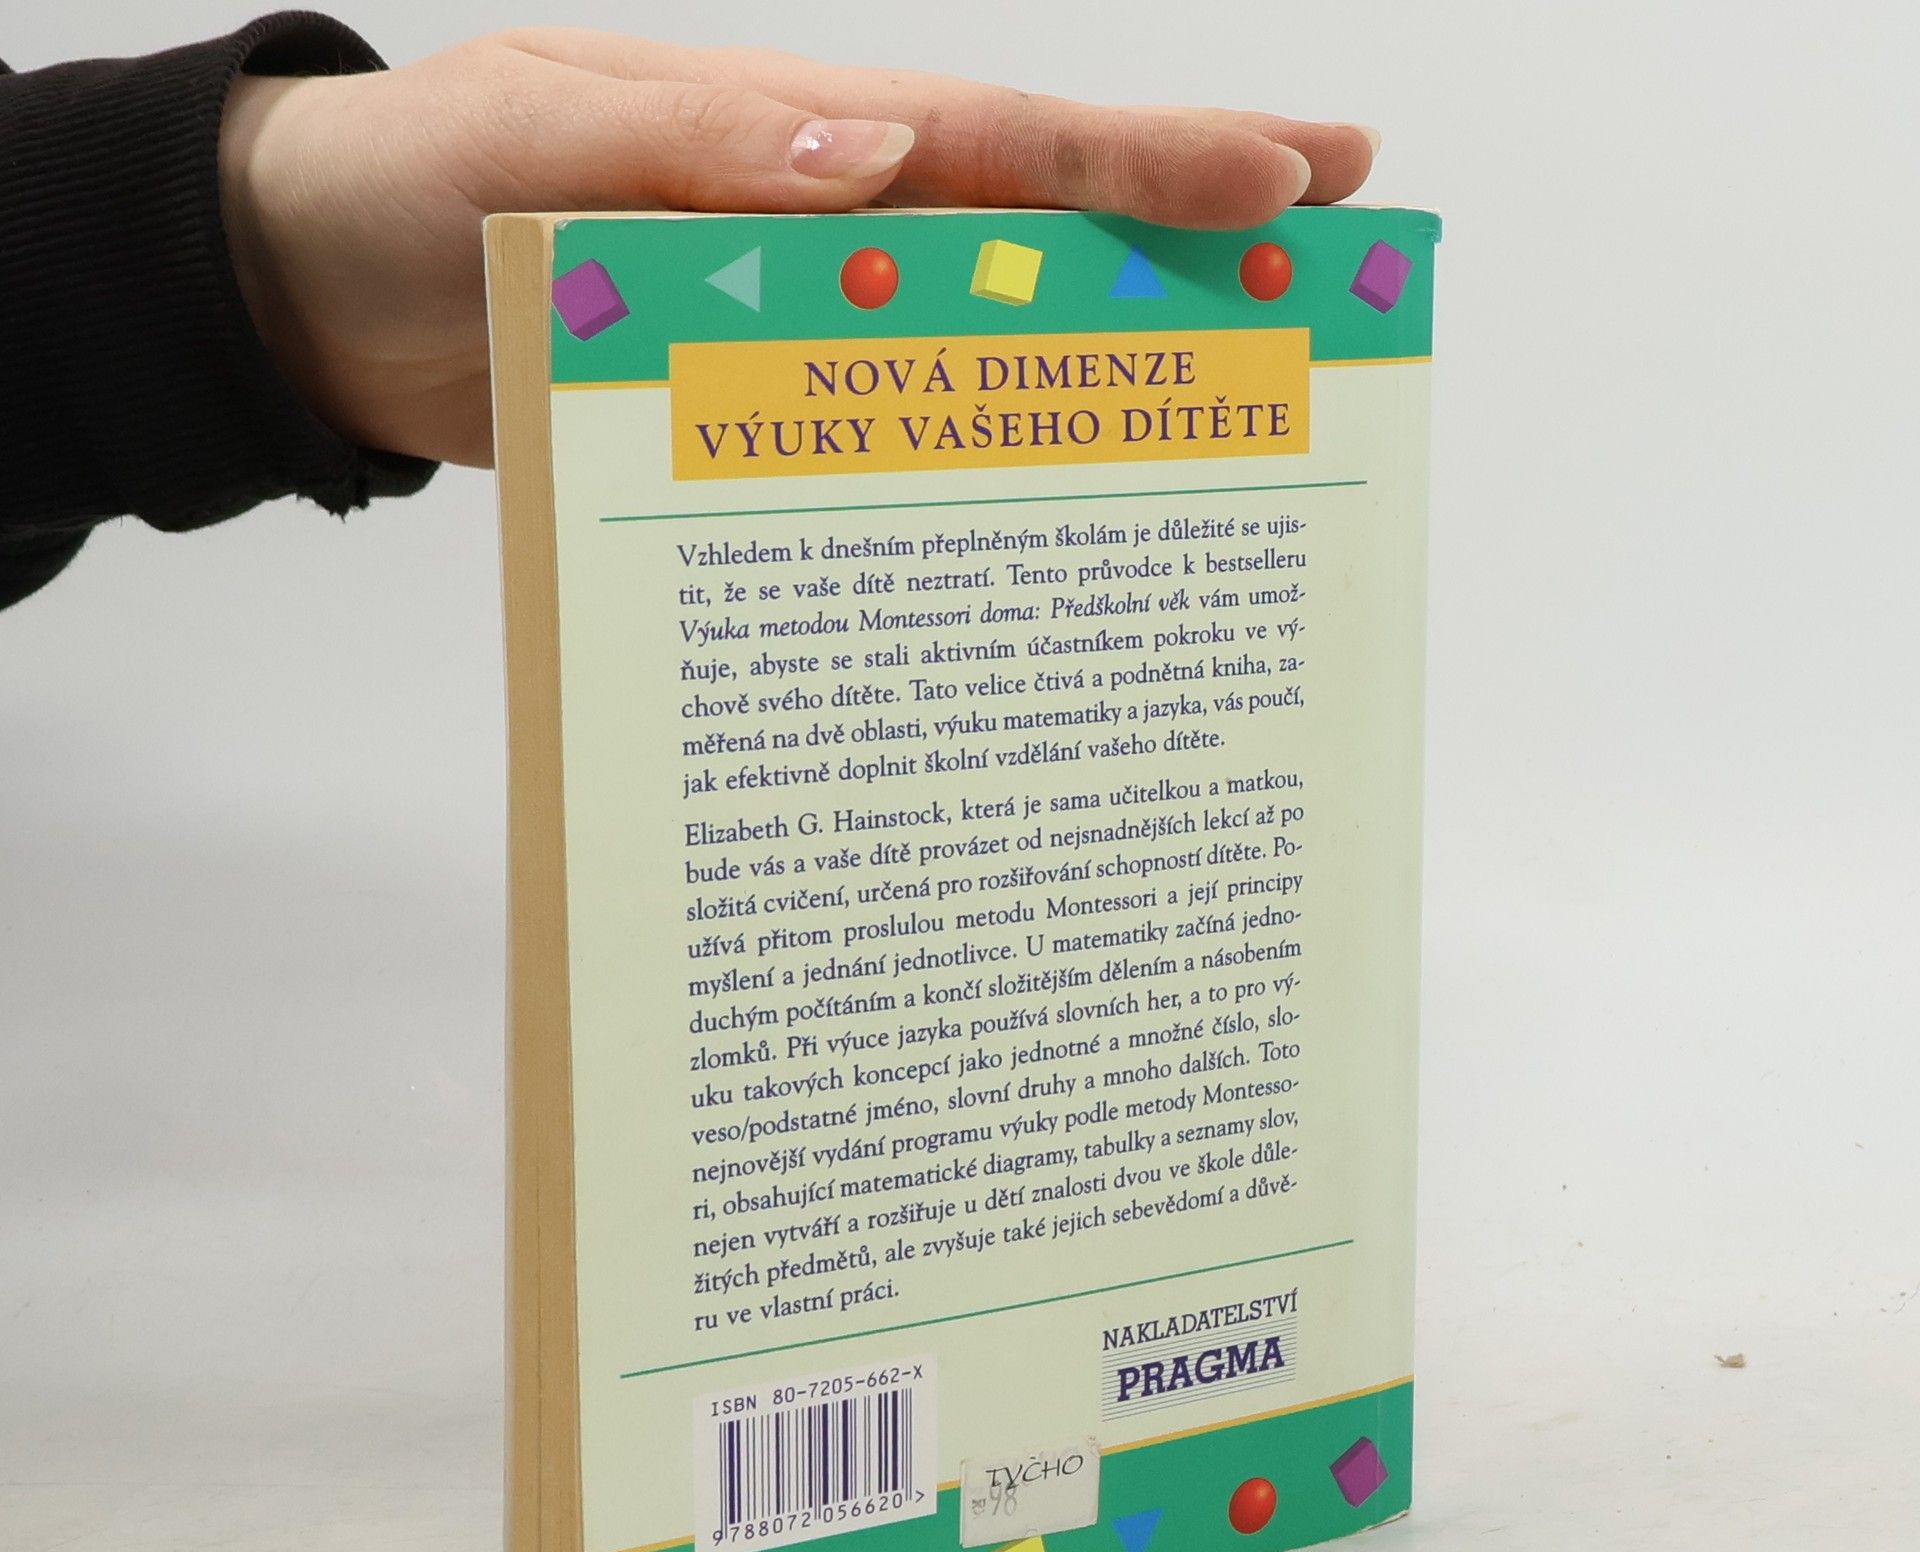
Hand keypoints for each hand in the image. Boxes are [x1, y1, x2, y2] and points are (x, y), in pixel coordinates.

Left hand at [219, 32, 1379, 467]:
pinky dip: (962, 474)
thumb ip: (692, 150)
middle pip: (1036, 236)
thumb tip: (879, 155)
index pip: (1002, 140)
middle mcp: (831, 231)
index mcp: (800, 135)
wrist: (323, 303)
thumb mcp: (533, 140)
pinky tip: (1033, 523)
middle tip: (1336, 259)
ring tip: (1231, 404)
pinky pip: (884, 443)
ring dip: (1101, 371)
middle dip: (1187, 242)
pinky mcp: (762, 422)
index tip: (1289, 174)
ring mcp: (807, 332)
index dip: (1146, 162)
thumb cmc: (417, 188)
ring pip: (980, 348)